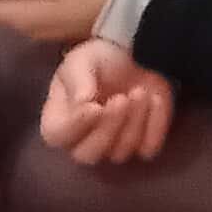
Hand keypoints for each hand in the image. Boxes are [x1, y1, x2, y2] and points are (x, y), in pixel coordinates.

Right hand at [40, 38, 174, 165]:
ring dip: (134, 120)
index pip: (58, 135)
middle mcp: (79, 142)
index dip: (76, 124)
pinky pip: (148, 148)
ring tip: (139, 90)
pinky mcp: (141, 146)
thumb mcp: (82, 61)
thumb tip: (83, 100)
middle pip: (88, 155)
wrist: (131, 57)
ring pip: (120, 152)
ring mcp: (111, 148)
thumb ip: (79, 79)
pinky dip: (154, 123)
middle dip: (108, 127)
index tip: (95, 105)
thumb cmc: (97, 61)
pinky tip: (154, 99)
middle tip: (121, 98)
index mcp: (56, 121)